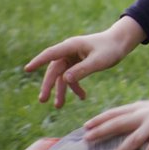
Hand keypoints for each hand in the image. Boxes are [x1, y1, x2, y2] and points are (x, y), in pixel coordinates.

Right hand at [24, 17, 145, 107]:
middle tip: (43, 100)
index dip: (38, 61)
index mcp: (71, 46)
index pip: (51, 54)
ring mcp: (72, 58)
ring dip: (61, 90)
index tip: (27, 69)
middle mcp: (68, 51)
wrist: (121, 43)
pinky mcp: (77, 64)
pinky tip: (82, 97)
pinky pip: (72, 77)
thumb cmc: (110, 48)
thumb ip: (82, 70)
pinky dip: (75, 87)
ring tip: (59, 106)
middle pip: (54, 70)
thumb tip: (65, 79)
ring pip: (62, 76)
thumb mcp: (98, 60)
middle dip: (48, 85)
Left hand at [84, 99, 148, 149]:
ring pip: (134, 138)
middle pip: (119, 123)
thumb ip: (139, 114)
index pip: (117, 112)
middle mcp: (146, 115)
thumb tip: (121, 123)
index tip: (86, 126)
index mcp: (141, 108)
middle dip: (102, 131)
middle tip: (87, 139)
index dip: (100, 119)